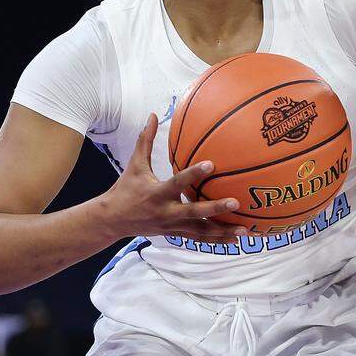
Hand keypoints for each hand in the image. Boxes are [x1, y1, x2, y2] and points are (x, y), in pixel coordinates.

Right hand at [97, 114, 246, 243]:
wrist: (112, 221)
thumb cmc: (125, 188)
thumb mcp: (134, 165)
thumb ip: (145, 141)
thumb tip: (153, 115)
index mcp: (157, 193)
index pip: (177, 182)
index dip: (194, 174)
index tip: (212, 164)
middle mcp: (166, 212)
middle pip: (193, 212)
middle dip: (215, 209)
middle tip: (236, 202)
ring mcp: (171, 226)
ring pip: (200, 231)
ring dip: (222, 232)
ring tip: (243, 230)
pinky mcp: (175, 234)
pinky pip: (198, 238)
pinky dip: (216, 240)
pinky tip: (235, 239)